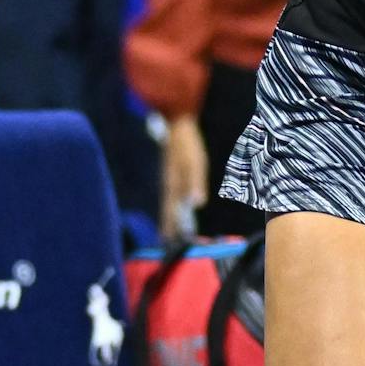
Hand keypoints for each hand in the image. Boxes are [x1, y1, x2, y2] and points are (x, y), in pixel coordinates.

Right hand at [161, 114, 207, 242]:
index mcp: (173, 185)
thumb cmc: (187, 143)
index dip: (173, 227)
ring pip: (168, 202)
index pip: (172, 212)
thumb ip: (195, 182)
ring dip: (168, 216)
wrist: (177, 122)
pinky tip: (173, 205)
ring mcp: (168, 178)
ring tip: (167, 230)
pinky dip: (171, 203)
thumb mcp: (195, 162)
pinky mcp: (172, 172)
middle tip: (167, 242)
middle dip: (168, 225)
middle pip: (168, 209)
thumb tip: (197, 204)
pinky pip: (171, 193)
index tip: (171, 243)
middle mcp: (168, 184)